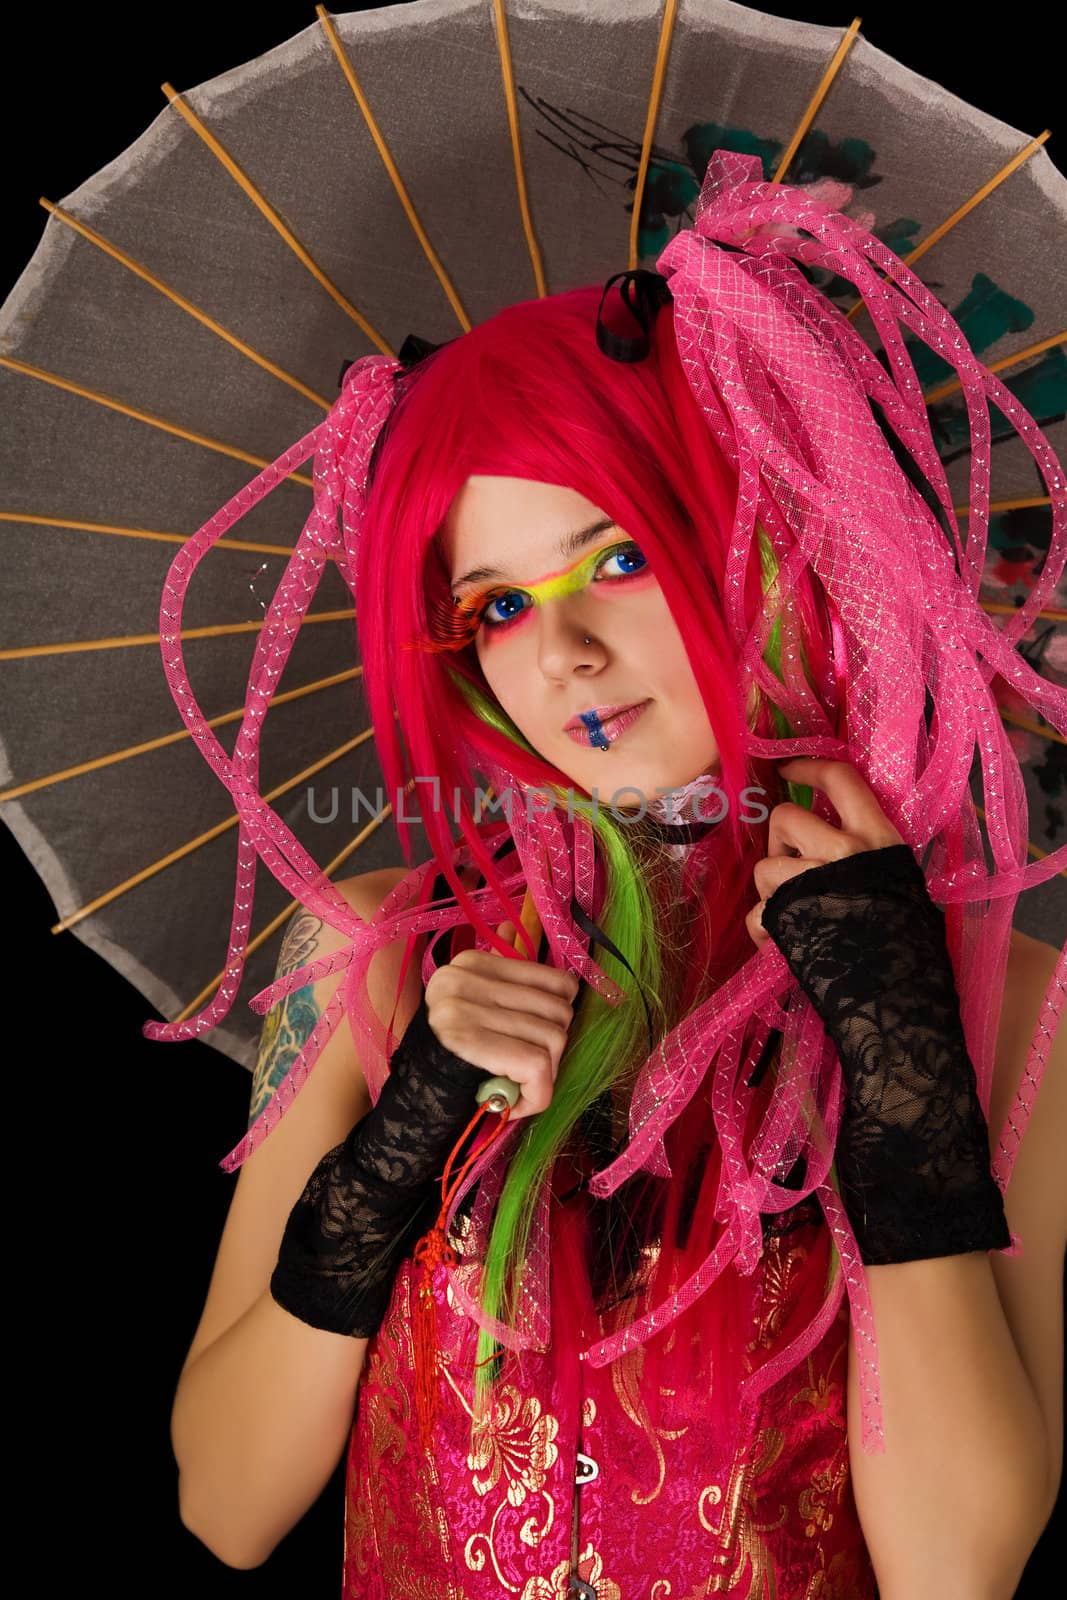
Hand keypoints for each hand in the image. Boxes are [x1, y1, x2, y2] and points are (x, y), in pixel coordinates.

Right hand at [424, 920, 579, 1121]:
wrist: (415, 1101)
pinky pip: (537, 1067)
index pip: (556, 982)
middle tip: (528, 1072)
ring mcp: (462, 1009)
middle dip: (553, 1051)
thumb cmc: (456, 1056)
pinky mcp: (468, 1043)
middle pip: (559, 1011)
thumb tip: (512, 925)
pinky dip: (538, 1095)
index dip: (559, 1020)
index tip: (534, 1042)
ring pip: (553, 1039)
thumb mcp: (475, 1007)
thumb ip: (500, 972)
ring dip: (545, 1076)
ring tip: (520, 1086)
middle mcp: (464, 979)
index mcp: (472, 963)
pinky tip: (519, 1103)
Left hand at [746, 757, 903, 950]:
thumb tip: (839, 842)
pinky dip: (764, 932)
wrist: (902, 997)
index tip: (789, 770)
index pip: (841, 780)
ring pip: (765, 867)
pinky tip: (783, 945)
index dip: (809, 768)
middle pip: (785, 818)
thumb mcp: (902, 882)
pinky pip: (757, 913)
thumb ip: (869, 856)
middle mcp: (841, 851)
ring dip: (772, 891)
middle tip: (794, 866)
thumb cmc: (911, 943)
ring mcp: (809, 882)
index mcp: (876, 838)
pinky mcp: (785, 918)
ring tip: (796, 915)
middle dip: (781, 841)